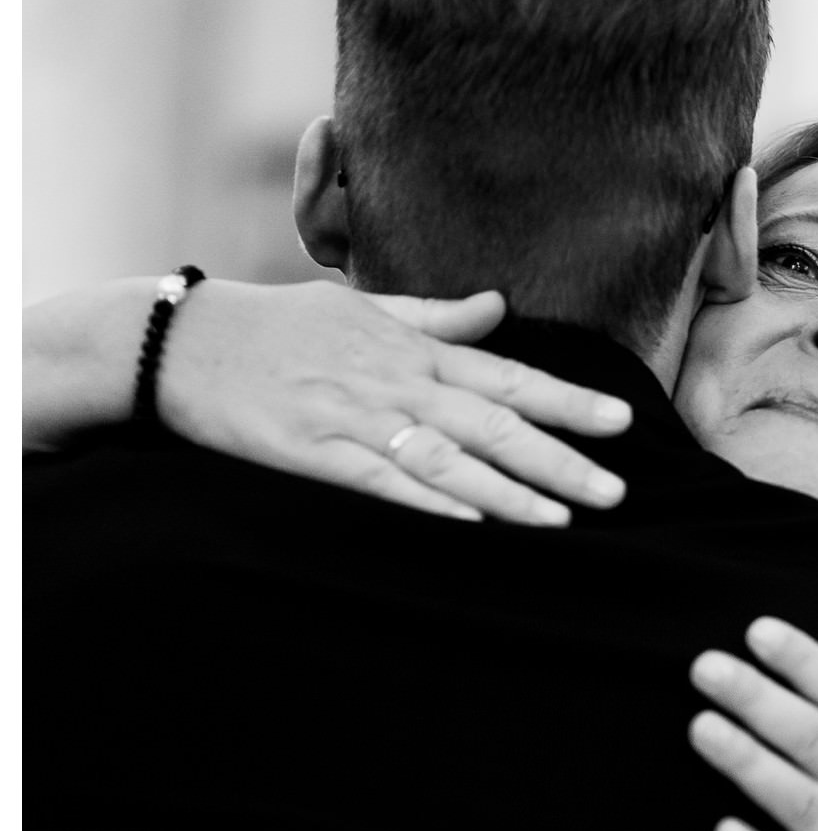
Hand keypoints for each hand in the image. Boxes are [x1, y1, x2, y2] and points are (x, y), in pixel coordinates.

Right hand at [156, 279, 632, 523]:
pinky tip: (471, 524)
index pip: (509, 377)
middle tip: (615, 491)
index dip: (568, 401)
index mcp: (413, 349)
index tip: (622, 422)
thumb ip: (436, 317)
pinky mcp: (311, 453)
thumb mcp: (361, 307)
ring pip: (447, 460)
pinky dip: (427, 503)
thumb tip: (498, 307)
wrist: (181, 340)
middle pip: (492, 425)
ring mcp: (353, 418)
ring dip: (508, 492)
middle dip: (559, 459)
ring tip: (561, 520)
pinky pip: (379, 482)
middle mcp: (394, 382)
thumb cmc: (278, 324)